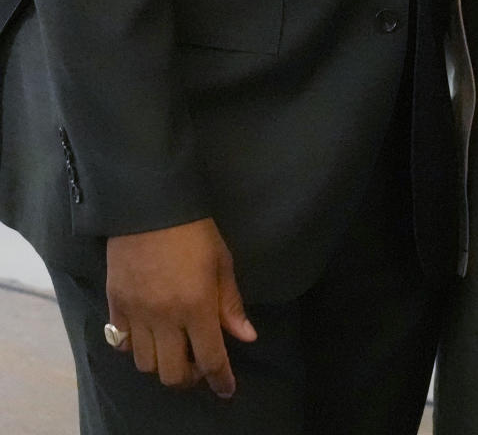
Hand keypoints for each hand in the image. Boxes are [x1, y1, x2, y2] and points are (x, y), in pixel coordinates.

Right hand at [105, 217, 255, 396]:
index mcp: (196, 307)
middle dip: (189, 377)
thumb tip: (246, 337)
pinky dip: (134, 346)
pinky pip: (121, 342)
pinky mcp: (115, 303)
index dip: (220, 380)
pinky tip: (147, 334)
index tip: (227, 389)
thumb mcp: (222, 262)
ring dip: (162, 362)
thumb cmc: (195, 231)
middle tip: (198, 363)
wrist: (150, 204)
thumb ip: (231, 304)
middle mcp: (164, 318)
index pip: (210, 359)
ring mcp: (136, 313)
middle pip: (172, 374)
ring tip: (173, 347)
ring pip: (145, 364)